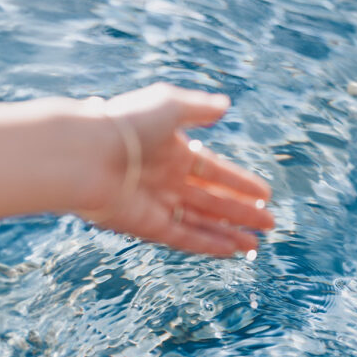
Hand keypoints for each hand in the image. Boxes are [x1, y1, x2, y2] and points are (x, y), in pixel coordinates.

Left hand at [77, 83, 273, 257]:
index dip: (239, 182)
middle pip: (211, 200)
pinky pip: (184, 238)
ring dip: (229, 233)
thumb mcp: (169, 105)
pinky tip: (232, 250)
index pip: (213, 170)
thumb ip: (199, 107)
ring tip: (256, 244)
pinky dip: (208, 244)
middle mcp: (165, 179)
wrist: (86, 154)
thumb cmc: (126, 124)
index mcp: (171, 151)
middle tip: (270, 223)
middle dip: (241, 212)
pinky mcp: (147, 226)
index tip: (264, 194)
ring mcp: (157, 204)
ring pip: (201, 222)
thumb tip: (225, 105)